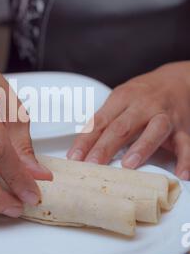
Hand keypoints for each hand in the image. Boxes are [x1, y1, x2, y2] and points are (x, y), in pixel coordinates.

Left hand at [68, 62, 189, 179]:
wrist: (178, 80)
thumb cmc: (144, 94)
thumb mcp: (121, 99)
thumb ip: (104, 120)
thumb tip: (81, 146)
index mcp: (123, 98)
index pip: (100, 121)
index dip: (86, 140)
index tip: (74, 157)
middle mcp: (144, 106)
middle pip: (122, 127)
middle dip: (105, 147)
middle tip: (92, 164)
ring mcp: (165, 116)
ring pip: (155, 130)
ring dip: (141, 147)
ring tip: (129, 165)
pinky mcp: (183, 129)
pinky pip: (186, 145)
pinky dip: (186, 159)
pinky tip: (181, 173)